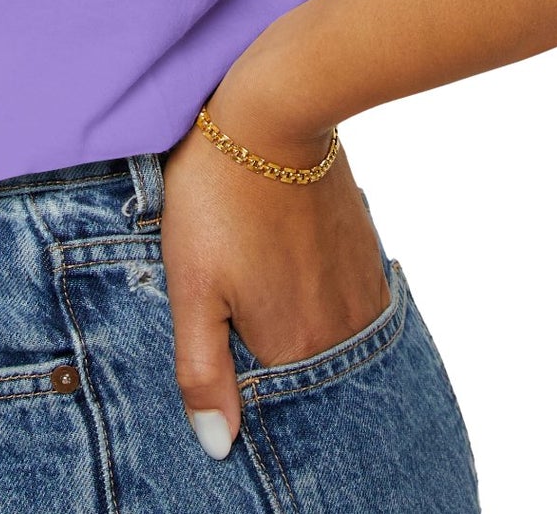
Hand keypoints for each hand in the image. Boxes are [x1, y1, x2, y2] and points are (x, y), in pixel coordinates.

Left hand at [159, 45, 390, 461]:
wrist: (276, 110)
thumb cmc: (219, 195)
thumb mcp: (190, 284)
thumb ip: (202, 370)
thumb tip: (218, 446)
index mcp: (293, 346)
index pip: (274, 407)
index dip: (244, 397)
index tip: (224, 365)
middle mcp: (339, 330)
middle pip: (306, 374)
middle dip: (275, 368)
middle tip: (239, 315)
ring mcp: (360, 291)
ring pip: (330, 339)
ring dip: (302, 334)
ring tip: (264, 293)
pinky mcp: (366, 253)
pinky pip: (348, 304)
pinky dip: (323, 305)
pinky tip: (292, 275)